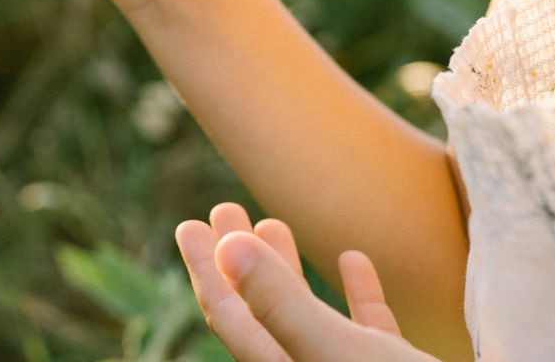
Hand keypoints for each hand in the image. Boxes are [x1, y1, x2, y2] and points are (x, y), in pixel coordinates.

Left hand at [176, 205, 440, 361]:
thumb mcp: (338, 353)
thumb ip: (281, 303)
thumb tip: (225, 246)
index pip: (230, 321)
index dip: (204, 270)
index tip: (188, 223)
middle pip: (261, 315)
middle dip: (239, 260)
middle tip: (224, 207)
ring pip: (308, 322)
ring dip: (288, 272)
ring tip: (272, 221)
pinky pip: (366, 336)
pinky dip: (356, 297)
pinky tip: (352, 260)